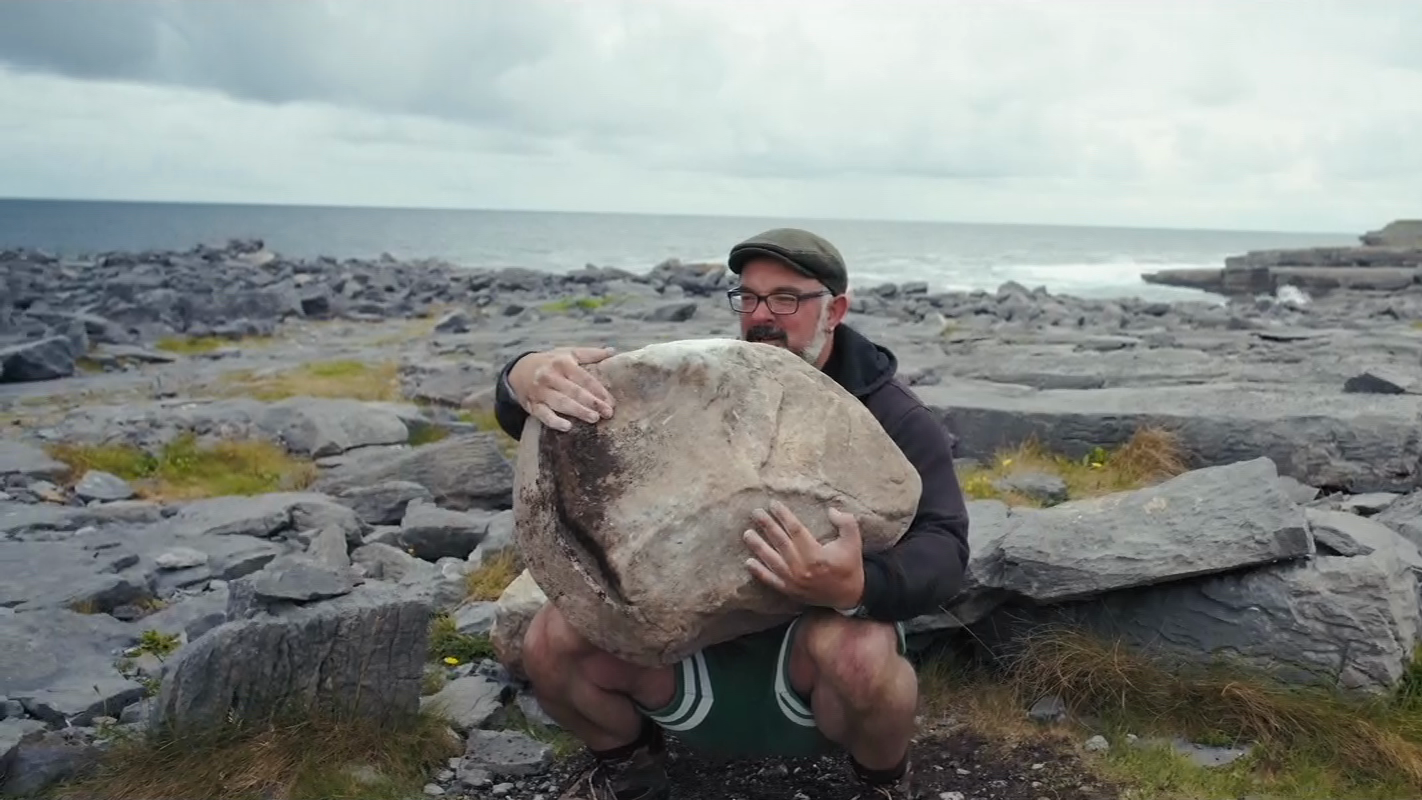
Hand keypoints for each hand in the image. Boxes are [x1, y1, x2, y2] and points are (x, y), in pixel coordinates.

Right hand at [508, 346, 616, 431]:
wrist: (519, 369)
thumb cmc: (550, 362)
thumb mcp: (568, 353)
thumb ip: (590, 354)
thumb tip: (612, 351)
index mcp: (562, 363)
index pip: (584, 378)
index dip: (599, 390)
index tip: (611, 402)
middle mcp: (550, 376)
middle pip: (574, 391)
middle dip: (592, 402)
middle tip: (608, 413)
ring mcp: (540, 391)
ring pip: (561, 403)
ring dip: (578, 411)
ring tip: (593, 418)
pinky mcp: (532, 405)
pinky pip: (543, 415)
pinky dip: (554, 421)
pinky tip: (567, 427)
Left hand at [742, 501, 864, 609]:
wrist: (849, 595)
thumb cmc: (850, 565)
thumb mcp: (853, 541)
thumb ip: (846, 522)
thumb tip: (831, 510)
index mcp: (816, 554)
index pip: (795, 530)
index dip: (783, 515)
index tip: (773, 504)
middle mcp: (802, 567)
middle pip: (780, 542)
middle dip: (767, 525)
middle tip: (756, 513)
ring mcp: (794, 581)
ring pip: (771, 560)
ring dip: (758, 546)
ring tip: (747, 533)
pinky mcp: (790, 591)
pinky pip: (771, 580)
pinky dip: (759, 572)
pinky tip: (748, 563)